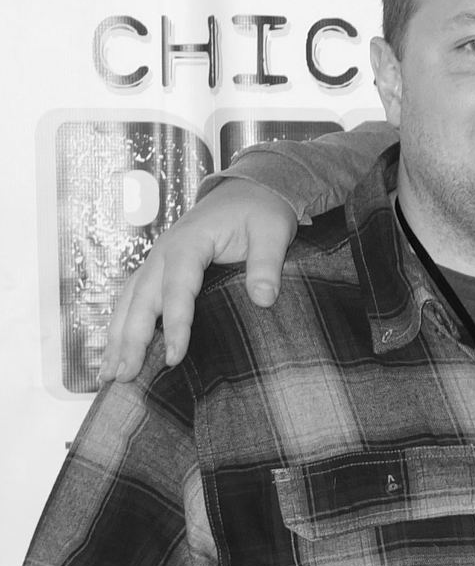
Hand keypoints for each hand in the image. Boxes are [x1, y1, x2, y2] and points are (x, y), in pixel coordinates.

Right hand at [101, 179, 298, 379]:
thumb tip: (264, 299)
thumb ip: (267, 264)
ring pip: (130, 302)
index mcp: (189, 243)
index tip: (175, 357)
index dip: (175, 324)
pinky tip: (117, 352)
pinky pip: (135, 299)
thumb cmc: (260, 211)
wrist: (250, 190)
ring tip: (110, 374)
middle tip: (124, 375)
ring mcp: (158, 260)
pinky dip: (123, 325)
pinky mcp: (160, 269)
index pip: (177, 288)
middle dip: (131, 339)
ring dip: (118, 337)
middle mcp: (164, 252)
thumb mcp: (273, 232)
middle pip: (142, 299)